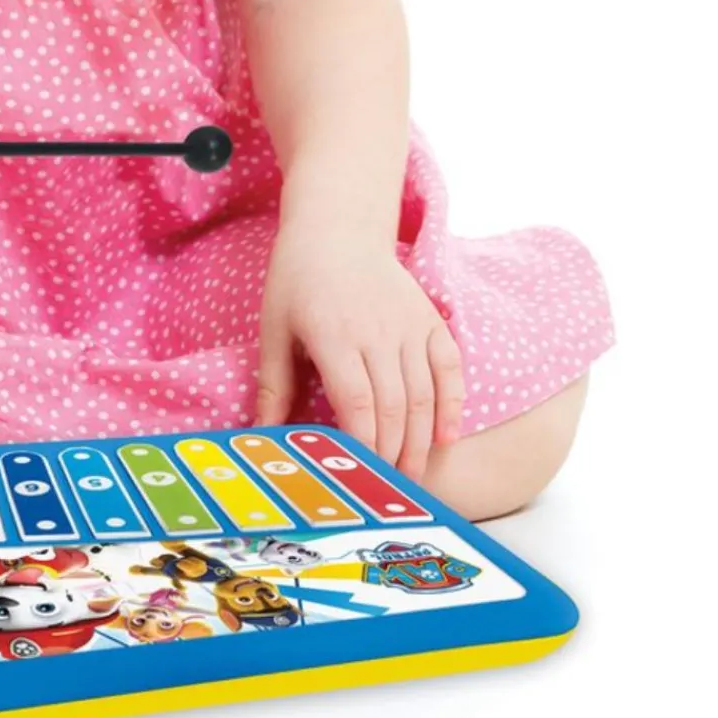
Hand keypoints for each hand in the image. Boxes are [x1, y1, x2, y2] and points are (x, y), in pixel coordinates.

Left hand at [253, 226, 464, 482]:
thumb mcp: (274, 327)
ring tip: (413, 476)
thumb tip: (264, 435)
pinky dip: (453, 404)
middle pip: (393, 407)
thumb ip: (273, 384)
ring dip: (421, 441)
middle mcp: (376, 332)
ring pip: (423, 395)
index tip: (359, 476)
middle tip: (388, 489)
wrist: (336, 228)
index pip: (357, 403)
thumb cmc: (297, 279)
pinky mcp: (429, 319)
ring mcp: (408, 325)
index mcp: (333, 335)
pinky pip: (450, 367)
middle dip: (392, 454)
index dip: (362, 445)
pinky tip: (447, 438)